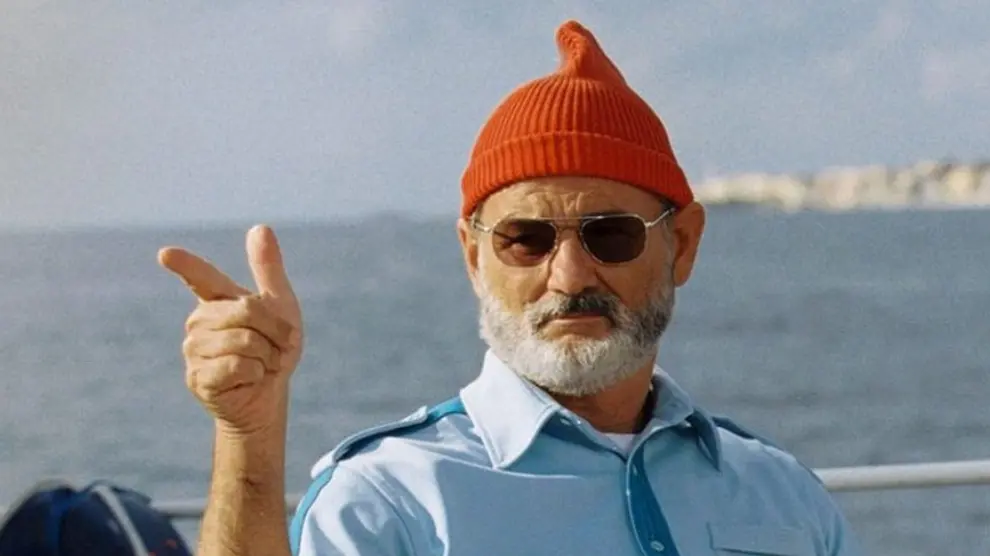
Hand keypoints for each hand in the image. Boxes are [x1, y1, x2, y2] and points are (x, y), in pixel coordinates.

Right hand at [158, 225, 302, 436]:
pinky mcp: (197, 377)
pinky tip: (249, 379)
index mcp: (217, 300)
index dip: (185, 265)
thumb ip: (268, 269)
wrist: (269, 396)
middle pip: (247, 311)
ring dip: (267, 355)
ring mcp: (194, 350)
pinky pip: (237, 365)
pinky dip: (256, 373)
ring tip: (261, 364)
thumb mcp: (281, 307)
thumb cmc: (274, 350)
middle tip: (278, 347)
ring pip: (244, 340)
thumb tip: (260, 227)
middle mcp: (199, 321)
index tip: (165, 254)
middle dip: (275, 330)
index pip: (200, 277)